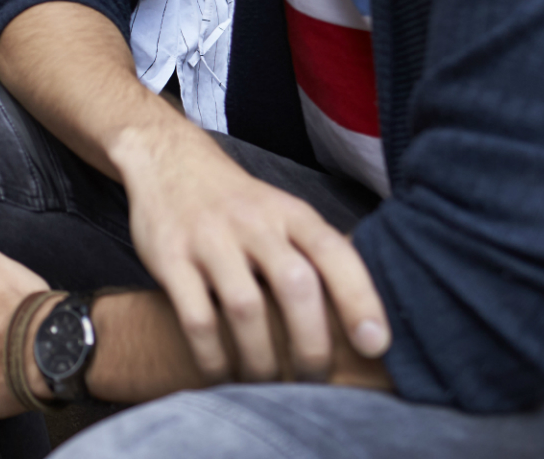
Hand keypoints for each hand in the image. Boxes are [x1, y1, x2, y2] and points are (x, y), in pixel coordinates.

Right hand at [115, 123, 389, 383]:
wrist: (167, 159)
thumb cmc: (238, 203)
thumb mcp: (282, 211)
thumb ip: (316, 254)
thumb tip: (364, 322)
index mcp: (289, 213)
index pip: (334, 253)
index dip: (361, 299)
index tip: (375, 345)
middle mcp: (252, 222)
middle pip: (295, 286)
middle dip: (311, 344)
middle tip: (315, 381)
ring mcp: (209, 239)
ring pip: (246, 308)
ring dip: (262, 360)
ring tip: (268, 384)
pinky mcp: (170, 257)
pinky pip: (197, 319)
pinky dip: (214, 357)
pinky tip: (222, 376)